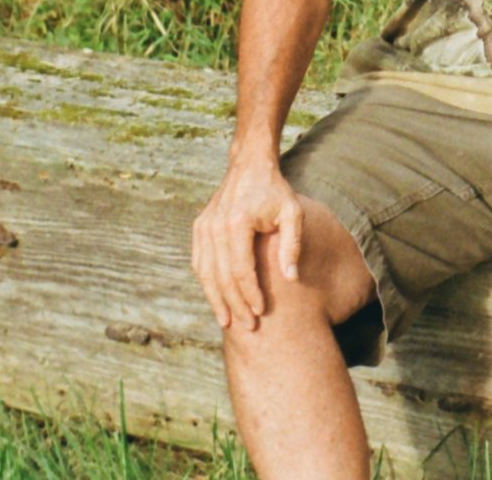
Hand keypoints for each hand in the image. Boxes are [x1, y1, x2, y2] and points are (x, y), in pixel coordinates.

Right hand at [192, 157, 303, 331]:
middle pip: (222, 276)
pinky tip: (216, 300)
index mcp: (237, 222)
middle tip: (247, 327)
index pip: (241, 269)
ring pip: (206, 273)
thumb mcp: (292, 213)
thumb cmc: (275, 190)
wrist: (249, 164)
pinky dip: (207, 283)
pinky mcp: (199, 227)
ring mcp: (203, 227)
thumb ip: (292, 245)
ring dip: (216, 300)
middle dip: (234, 304)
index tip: (261, 311)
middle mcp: (215, 226)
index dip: (250, 294)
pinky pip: (199, 262)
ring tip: (227, 322)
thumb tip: (291, 278)